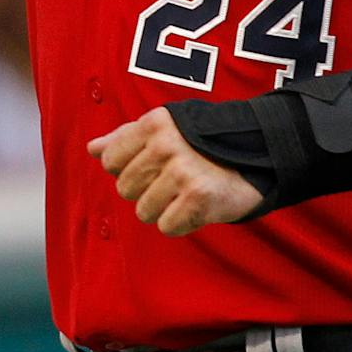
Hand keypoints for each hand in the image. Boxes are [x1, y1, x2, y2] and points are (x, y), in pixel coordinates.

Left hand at [89, 107, 263, 236]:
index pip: (109, 160)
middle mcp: (165, 145)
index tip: (151, 166)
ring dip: (163, 209)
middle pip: (124, 189)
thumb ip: (125, 138)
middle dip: (146, 191)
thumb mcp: (164, 130)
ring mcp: (182, 171)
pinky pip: (167, 227)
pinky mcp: (198, 198)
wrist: (258, 157)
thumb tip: (92, 148)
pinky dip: (181, 223)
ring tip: (186, 193)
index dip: (127, 169)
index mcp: (152, 124)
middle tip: (174, 181)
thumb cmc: (202, 145)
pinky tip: (196, 207)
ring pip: (143, 211)